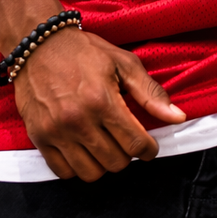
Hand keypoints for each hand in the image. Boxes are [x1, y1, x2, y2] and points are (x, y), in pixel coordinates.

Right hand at [13, 28, 185, 181]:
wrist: (39, 45)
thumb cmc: (84, 52)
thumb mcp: (123, 63)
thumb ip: (150, 93)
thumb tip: (177, 117)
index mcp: (102, 100)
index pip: (135, 144)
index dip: (148, 149)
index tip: (149, 146)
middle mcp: (79, 120)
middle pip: (115, 162)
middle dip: (127, 154)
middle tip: (125, 140)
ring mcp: (56, 132)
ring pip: (91, 173)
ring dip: (104, 163)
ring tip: (105, 145)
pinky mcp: (39, 137)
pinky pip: (64, 172)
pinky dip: (78, 167)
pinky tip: (84, 150)